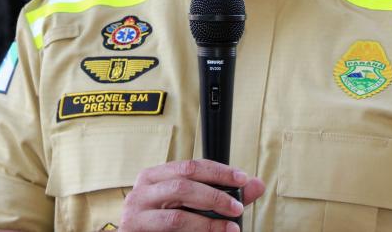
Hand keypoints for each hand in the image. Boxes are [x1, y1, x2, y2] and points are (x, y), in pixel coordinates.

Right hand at [120, 159, 264, 231]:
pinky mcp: (134, 229)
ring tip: (230, 228)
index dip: (219, 171)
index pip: (191, 166)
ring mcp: (136, 211)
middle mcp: (143, 189)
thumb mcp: (193, 206)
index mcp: (156, 176)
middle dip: (215, 195)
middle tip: (237, 208)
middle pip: (184, 184)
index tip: (242, 179)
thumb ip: (223, 196)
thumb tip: (257, 184)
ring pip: (176, 214)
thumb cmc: (163, 223)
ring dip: (208, 223)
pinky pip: (171, 229)